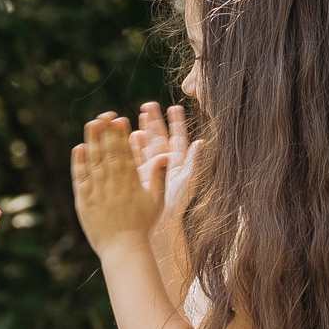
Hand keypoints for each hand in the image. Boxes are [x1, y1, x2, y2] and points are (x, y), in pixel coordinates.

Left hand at [71, 112, 159, 249]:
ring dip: (92, 142)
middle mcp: (114, 186)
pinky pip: (81, 179)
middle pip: (109, 154)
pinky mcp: (84, 202)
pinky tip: (79, 148)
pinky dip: (79, 163)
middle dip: (107, 133)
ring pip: (94, 163)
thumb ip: (159, 176)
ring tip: (92, 124)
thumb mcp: (156, 201)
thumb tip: (165, 155)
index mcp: (132, 184)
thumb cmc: (142, 225)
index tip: (120, 120)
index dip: (122, 136)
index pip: (126, 154)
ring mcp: (98, 193)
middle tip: (104, 115)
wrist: (124, 249)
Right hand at [134, 100, 198, 246]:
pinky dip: (132, 146)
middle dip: (155, 121)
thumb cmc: (176, 204)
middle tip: (150, 105)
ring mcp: (151, 168)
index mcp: (178, 162)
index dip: (177, 123)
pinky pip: (135, 157)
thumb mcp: (187, 182)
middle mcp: (165, 163)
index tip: (174, 108)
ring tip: (139, 115)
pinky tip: (128, 135)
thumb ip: (192, 161)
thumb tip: (201, 142)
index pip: (178, 138)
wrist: (161, 223)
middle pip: (160, 137)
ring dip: (143, 130)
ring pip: (146, 145)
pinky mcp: (139, 175)